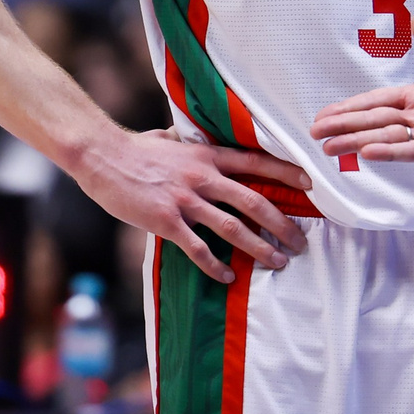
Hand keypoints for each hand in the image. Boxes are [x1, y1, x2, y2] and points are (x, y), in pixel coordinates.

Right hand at [72, 127, 311, 283]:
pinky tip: (229, 277)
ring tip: (277, 262)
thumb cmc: (137, 148)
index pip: (257, 162)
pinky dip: (216, 266)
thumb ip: (192, 142)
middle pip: (254, 201)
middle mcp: (203, 176)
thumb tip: (195, 136)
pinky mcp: (166, 221)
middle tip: (300, 242)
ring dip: (259, 248)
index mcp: (208, 155)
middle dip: (282, 224)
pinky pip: (198, 249)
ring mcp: (185, 200)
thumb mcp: (173, 139)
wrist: (103, 156)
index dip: (286, 173)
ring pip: (233, 228)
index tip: (310, 184)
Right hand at [311, 13, 413, 163]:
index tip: (325, 113)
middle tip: (314, 134)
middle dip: (344, 126)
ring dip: (358, 141)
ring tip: (329, 147)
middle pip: (374, 122)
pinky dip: (391, 152)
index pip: (378, 102)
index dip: (351, 107)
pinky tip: (367, 153)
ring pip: (387, 138)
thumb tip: (413, 18)